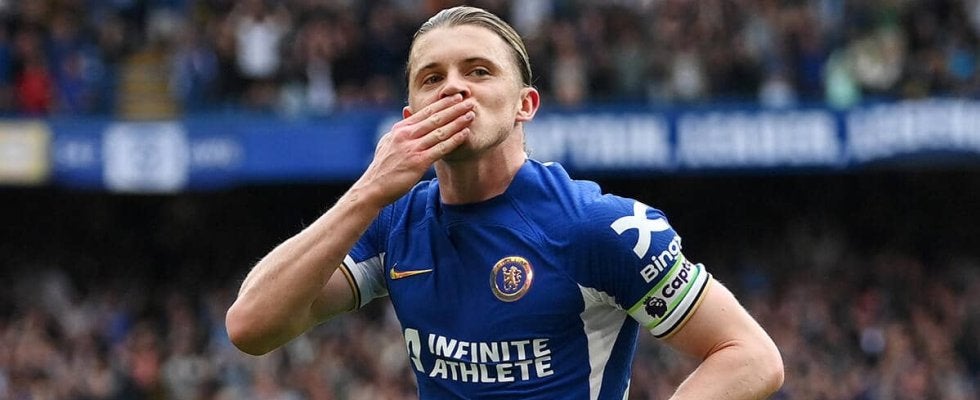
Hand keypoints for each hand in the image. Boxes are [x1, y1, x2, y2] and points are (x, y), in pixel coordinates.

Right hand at [354, 94, 474, 207]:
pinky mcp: (418, 162)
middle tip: (469, 101)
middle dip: (454, 108)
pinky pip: (440, 148)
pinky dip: (454, 140)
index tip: (455, 97)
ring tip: (471, 115)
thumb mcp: (388, 142)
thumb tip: (407, 115)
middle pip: (435, 118)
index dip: (442, 103)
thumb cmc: (383, 167)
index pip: (425, 112)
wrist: (373, 187)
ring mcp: (412, 148)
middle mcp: (406, 135)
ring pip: (440, 131)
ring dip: (457, 122)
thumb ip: (400, 129)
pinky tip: (465, 134)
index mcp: (400, 129)